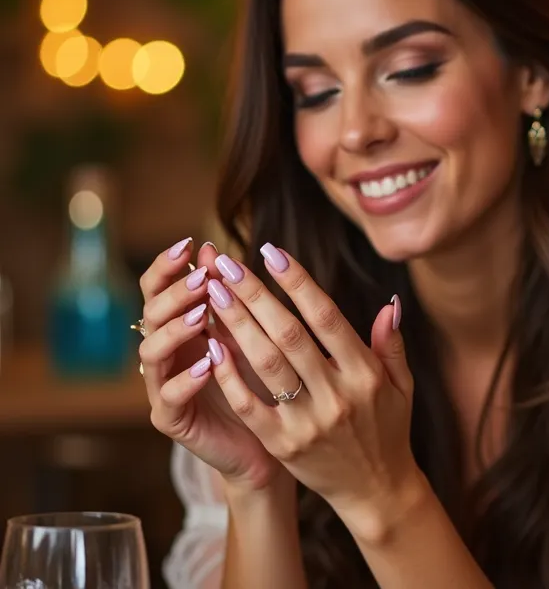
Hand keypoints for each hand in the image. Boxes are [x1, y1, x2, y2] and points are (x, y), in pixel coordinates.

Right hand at [138, 238, 285, 491]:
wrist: (262, 439)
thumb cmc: (253, 378)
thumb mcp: (242, 332)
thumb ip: (225, 296)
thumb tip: (212, 250)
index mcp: (176, 326)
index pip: (156, 289)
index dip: (166, 266)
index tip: (190, 244)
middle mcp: (163, 353)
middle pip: (150, 315)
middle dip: (176, 293)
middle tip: (203, 279)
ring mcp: (162, 387)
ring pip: (151, 353)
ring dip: (175, 330)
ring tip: (201, 315)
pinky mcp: (171, 420)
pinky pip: (169, 397)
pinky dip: (186, 379)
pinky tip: (207, 364)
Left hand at [204, 244, 422, 535]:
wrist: (377, 491)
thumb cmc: (388, 429)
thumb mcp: (402, 385)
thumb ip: (392, 343)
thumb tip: (389, 302)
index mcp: (365, 373)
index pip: (326, 316)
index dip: (297, 282)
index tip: (270, 252)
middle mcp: (337, 394)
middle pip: (288, 334)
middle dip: (254, 294)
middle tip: (225, 264)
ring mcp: (307, 422)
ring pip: (265, 364)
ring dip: (236, 324)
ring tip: (212, 292)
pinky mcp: (283, 445)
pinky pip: (250, 404)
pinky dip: (229, 374)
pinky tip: (212, 344)